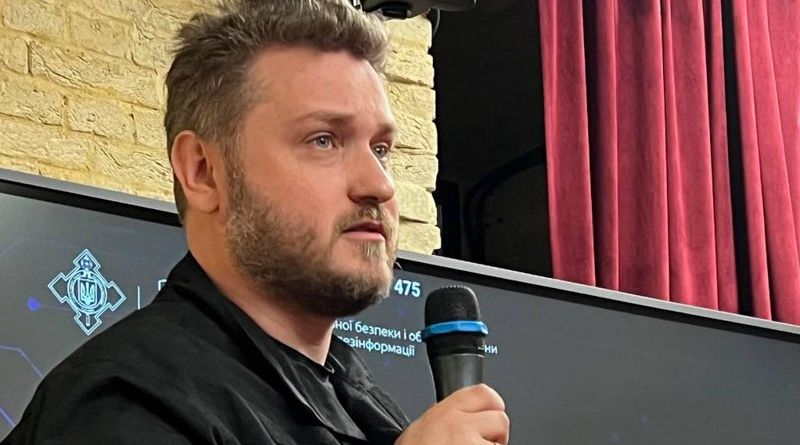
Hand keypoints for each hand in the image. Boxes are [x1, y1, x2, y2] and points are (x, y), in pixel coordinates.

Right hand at [395, 384, 509, 444]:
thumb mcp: (421, 428)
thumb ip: (444, 416)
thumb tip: (461, 414)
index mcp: (444, 412)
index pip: (484, 393)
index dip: (491, 406)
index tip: (488, 417)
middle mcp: (459, 424)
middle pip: (500, 419)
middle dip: (494, 434)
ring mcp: (471, 444)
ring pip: (501, 444)